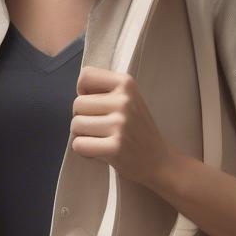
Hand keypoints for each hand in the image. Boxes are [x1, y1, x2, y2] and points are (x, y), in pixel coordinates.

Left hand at [69, 65, 174, 188]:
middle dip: (82, 117)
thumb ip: (106, 90)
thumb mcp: (129, 99)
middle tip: (99, 127)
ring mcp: (120, 124)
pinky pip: (78, 144)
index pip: (86, 75)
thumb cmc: (137, 129)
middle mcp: (124, 101)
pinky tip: (99, 151)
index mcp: (127, 83)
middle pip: (77, 104)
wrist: (159, 160)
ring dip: (81, 135)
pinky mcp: (114, 147)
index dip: (83, 92)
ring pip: (75, 124)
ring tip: (100, 139)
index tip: (94, 104)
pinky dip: (83, 150)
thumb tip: (79, 92)